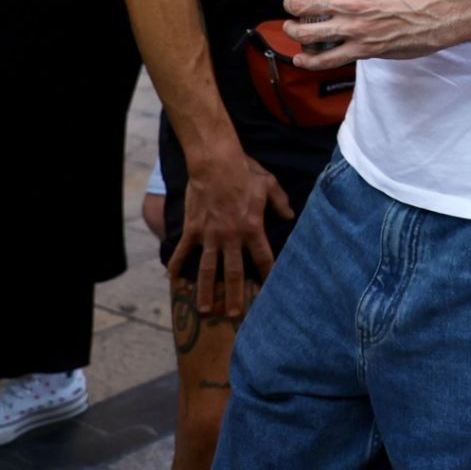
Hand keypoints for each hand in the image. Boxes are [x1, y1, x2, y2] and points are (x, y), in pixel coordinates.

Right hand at [167, 147, 293, 313]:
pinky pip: (183, 251)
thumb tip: (290, 215)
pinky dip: (176, 265)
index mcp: (253, 227)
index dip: (269, 274)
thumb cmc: (246, 172)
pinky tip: (172, 280)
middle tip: (235, 314)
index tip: (271, 290)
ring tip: (206, 309)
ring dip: (207, 290)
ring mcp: (210, 235)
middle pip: (235, 272)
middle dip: (236, 294)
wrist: (216, 163)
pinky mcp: (192, 229)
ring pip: (208, 269)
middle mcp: (232, 236)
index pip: (264, 257)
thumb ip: (280, 203)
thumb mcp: (270, 185)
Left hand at [282, 0, 470, 64]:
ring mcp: (354, 27)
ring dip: (293, 31)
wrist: (445, 11)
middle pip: (299, 4)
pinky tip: (302, 58)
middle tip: (293, 8)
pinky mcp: (362, 49)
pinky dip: (307, 61)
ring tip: (294, 29)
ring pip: (305, 32)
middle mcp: (350, 0)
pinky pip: (325, 59)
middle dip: (290, 6)